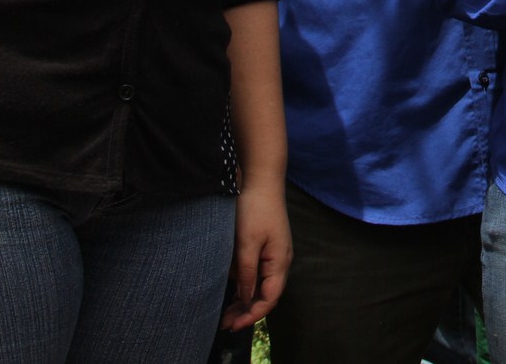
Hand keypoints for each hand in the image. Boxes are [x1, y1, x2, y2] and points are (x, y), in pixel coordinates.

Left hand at [221, 178, 291, 330]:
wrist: (261, 180)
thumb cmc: (255, 209)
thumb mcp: (247, 243)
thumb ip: (247, 272)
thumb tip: (246, 298)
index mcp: (280, 261)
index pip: (269, 298)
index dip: (252, 315)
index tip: (233, 325)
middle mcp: (280, 260)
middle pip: (266, 294)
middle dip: (247, 311)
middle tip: (225, 323)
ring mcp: (274, 253)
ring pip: (261, 284)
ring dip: (245, 299)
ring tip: (225, 311)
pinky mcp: (266, 246)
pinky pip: (257, 272)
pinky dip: (245, 284)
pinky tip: (232, 288)